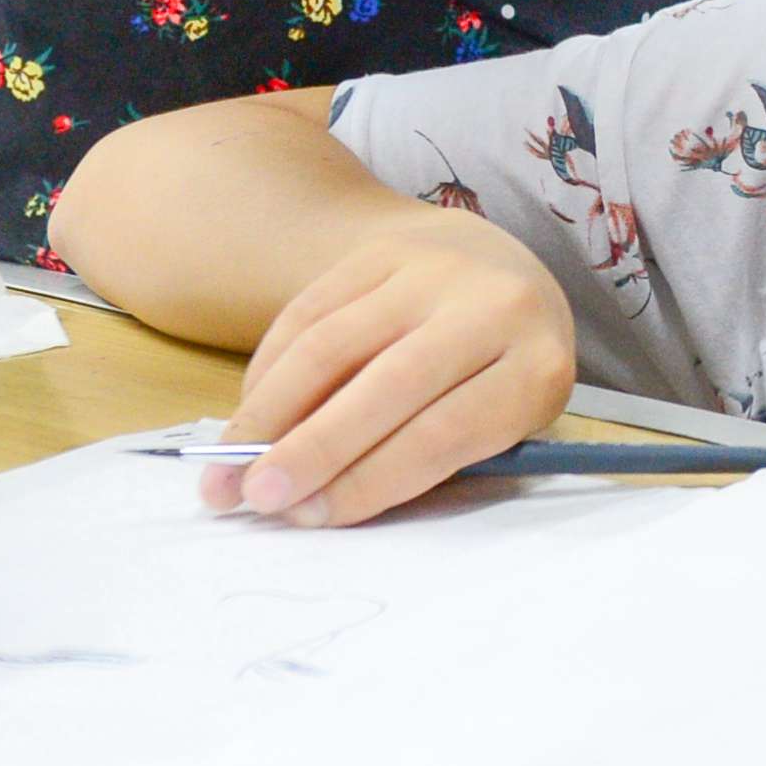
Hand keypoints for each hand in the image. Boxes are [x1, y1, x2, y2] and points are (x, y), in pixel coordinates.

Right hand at [208, 204, 578, 525]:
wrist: (497, 266)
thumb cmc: (501, 369)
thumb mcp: (498, 420)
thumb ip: (427, 459)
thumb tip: (314, 501)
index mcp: (537, 367)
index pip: (445, 434)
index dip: (371, 480)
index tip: (312, 516)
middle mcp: (492, 306)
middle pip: (389, 385)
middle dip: (313, 449)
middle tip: (257, 497)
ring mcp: (433, 270)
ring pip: (333, 345)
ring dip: (270, 413)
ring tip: (227, 470)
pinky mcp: (382, 249)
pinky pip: (308, 313)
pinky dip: (268, 371)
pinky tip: (247, 417)